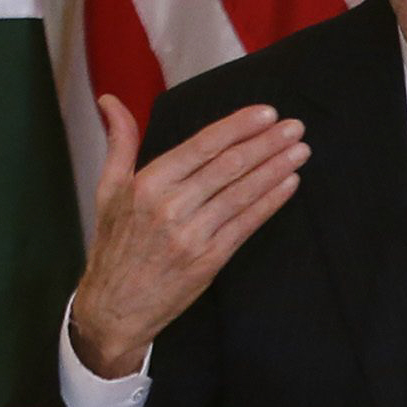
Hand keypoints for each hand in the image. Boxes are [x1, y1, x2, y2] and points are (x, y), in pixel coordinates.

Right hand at [66, 97, 308, 377]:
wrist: (114, 307)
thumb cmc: (114, 245)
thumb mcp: (107, 189)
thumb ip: (118, 141)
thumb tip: (110, 100)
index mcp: (147, 184)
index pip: (202, 146)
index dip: (237, 127)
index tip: (265, 113)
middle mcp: (171, 207)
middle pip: (228, 166)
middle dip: (266, 144)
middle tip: (294, 127)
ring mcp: (192, 236)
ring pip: (242, 194)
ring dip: (275, 169)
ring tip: (299, 151)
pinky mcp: (209, 261)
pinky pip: (246, 225)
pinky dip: (270, 202)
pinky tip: (288, 184)